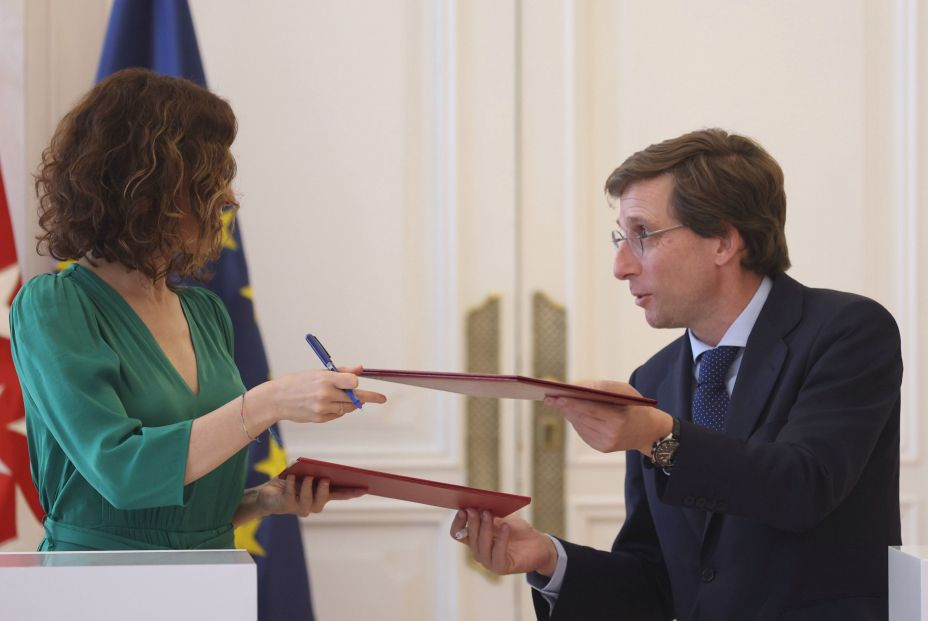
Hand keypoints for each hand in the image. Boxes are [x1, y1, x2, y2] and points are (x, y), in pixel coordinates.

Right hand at [252, 365, 386, 424]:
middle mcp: (325, 394)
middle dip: (368, 398)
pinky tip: (328, 404)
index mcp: (325, 378)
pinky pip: (337, 415)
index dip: (357, 383)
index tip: (361, 385)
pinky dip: (338, 410)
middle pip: (355, 398)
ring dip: (349, 403)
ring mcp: (322, 407)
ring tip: (338, 397)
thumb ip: (341, 371)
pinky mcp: (319, 418)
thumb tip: (360, 369)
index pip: (353, 382)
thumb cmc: (297, 382)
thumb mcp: (318, 372)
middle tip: (382, 399)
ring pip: (348, 408)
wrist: (276, 399)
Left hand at [256, 475, 365, 517]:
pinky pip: (291, 496)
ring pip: (308, 501)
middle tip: (325, 479)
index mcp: (320, 496)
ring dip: (308, 486)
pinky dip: (291, 484)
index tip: (365, 488)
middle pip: (323, 500)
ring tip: (307, 476)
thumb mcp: (304, 474)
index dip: (352, 493)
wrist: (267, 494)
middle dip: (324, 490)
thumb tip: (322, 471)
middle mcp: (312, 505)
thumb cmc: (289, 482)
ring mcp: (299, 508)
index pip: (340, 495)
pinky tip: (290, 476)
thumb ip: (314, 473)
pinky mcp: (286, 507)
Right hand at [449, 509, 557, 575]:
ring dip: (484, 528)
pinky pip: (497, 553)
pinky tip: (505, 526)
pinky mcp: (501, 567)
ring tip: (489, 514)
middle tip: (476, 508)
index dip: (457, 522)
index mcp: (475, 539)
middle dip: (472, 521)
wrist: (538, 545)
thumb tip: (476, 504)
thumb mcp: (501, 518)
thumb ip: (488, 514)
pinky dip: (500, 539)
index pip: (457, 533)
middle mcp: (478, 551)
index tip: (462, 509)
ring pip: (481, 546)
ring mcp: (488, 561)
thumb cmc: (517, 531)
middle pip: (469, 537)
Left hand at [545, 380, 671, 453]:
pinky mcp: (601, 447)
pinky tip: (571, 411)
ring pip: (579, 424)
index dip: (570, 403)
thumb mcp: (626, 391)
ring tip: (556, 402)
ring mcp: (605, 443)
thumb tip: (580, 387)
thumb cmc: (636, 406)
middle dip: (564, 406)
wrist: (649, 432)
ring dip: (568, 412)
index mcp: (618, 419)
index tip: (555, 397)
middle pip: (581, 417)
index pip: (589, 409)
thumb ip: (604, 386)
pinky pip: (583, 431)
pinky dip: (577, 420)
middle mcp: (611, 434)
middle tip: (549, 397)